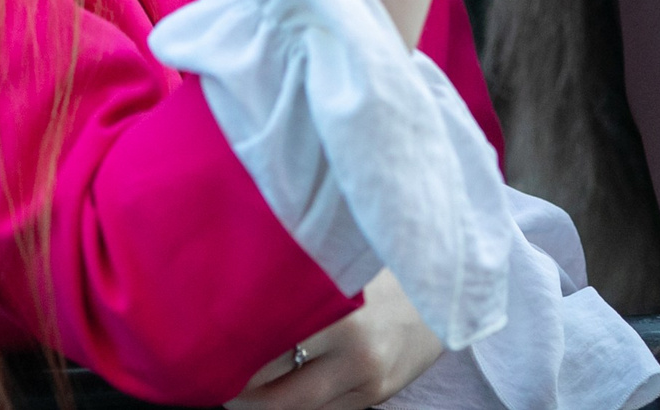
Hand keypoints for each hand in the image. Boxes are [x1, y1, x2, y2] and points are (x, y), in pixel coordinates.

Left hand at [229, 270, 443, 409]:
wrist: (454, 284)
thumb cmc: (387, 264)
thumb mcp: (344, 265)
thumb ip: (300, 283)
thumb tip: (240, 290)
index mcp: (342, 317)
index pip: (269, 353)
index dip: (232, 359)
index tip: (206, 352)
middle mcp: (355, 357)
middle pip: (278, 398)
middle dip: (240, 395)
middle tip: (213, 378)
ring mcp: (367, 383)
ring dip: (265, 406)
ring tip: (237, 389)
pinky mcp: (376, 397)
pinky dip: (298, 405)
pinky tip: (280, 390)